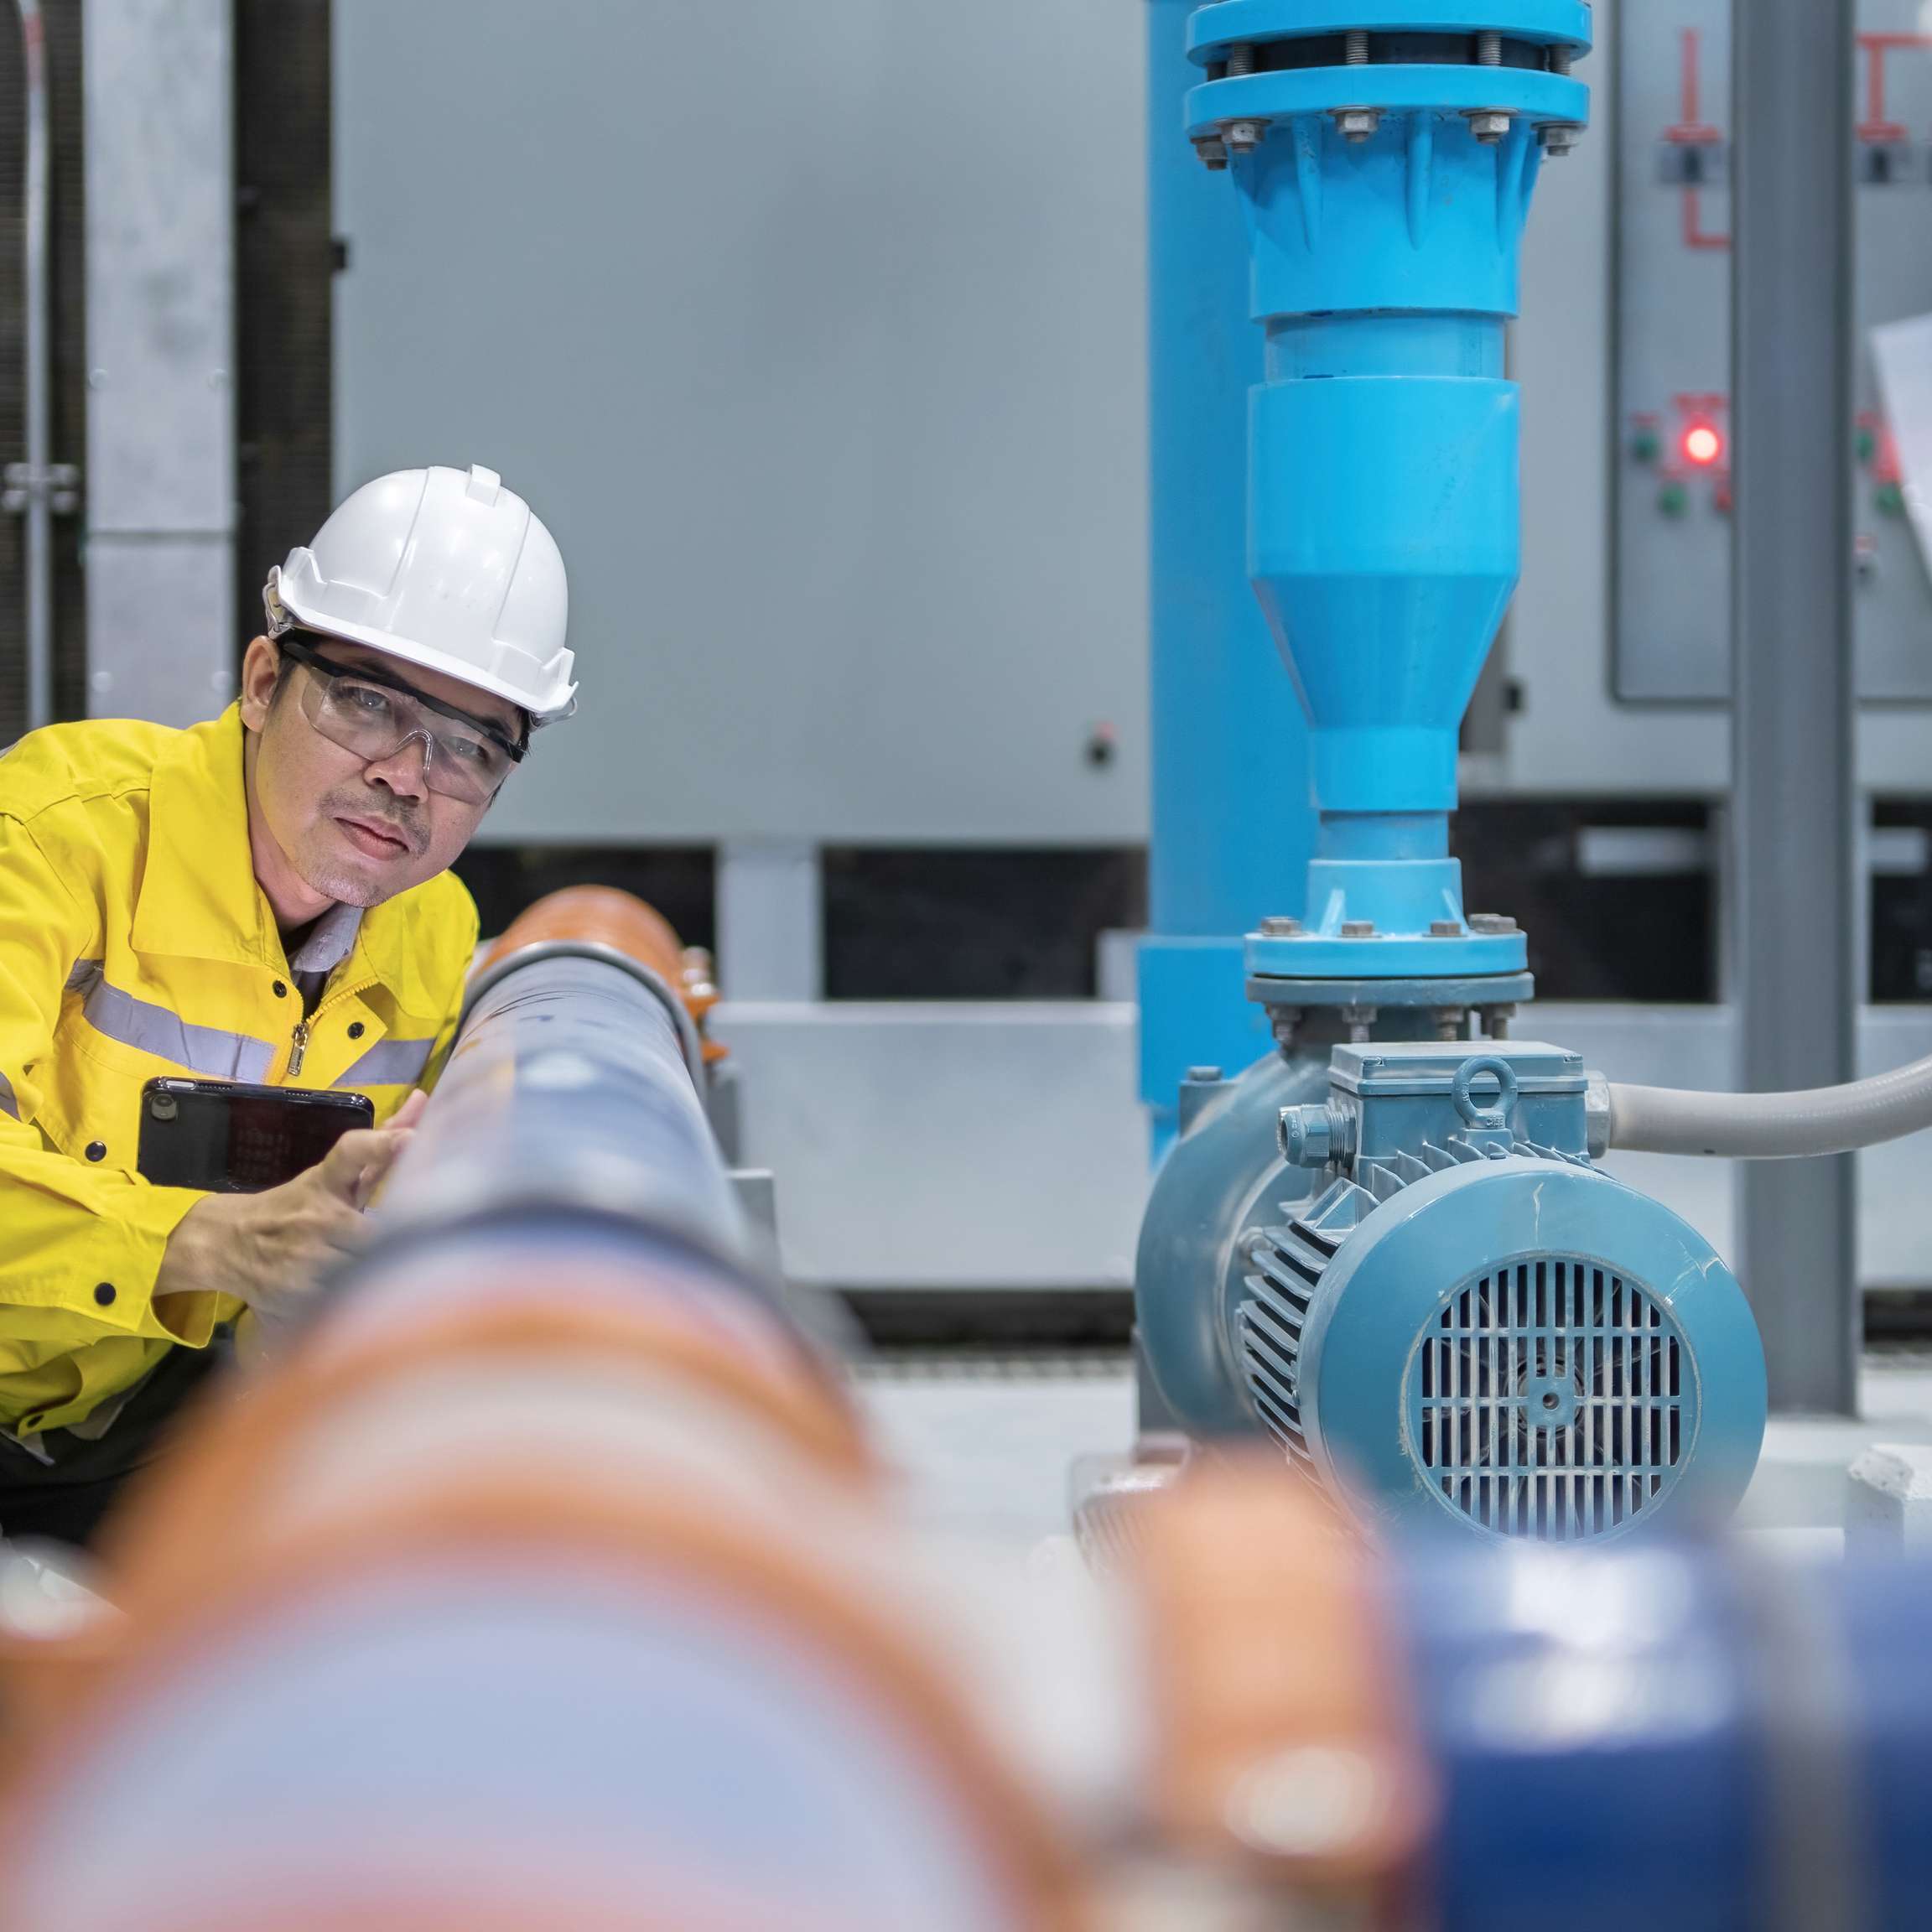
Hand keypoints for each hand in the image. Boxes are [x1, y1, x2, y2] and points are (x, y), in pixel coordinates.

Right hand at [155, 1090, 428, 1315]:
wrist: (223, 1243)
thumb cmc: (294, 1207)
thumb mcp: (333, 1178)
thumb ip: (382, 1148)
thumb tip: (424, 1100)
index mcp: (326, 1183)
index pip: (351, 1153)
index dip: (381, 1143)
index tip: (411, 1138)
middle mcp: (317, 1217)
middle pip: (381, 1232)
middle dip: (402, 1242)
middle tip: (426, 1250)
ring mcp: (303, 1258)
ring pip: (367, 1271)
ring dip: (386, 1277)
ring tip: (405, 1281)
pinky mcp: (295, 1296)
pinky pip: (348, 1304)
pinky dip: (363, 1305)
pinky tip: (373, 1305)